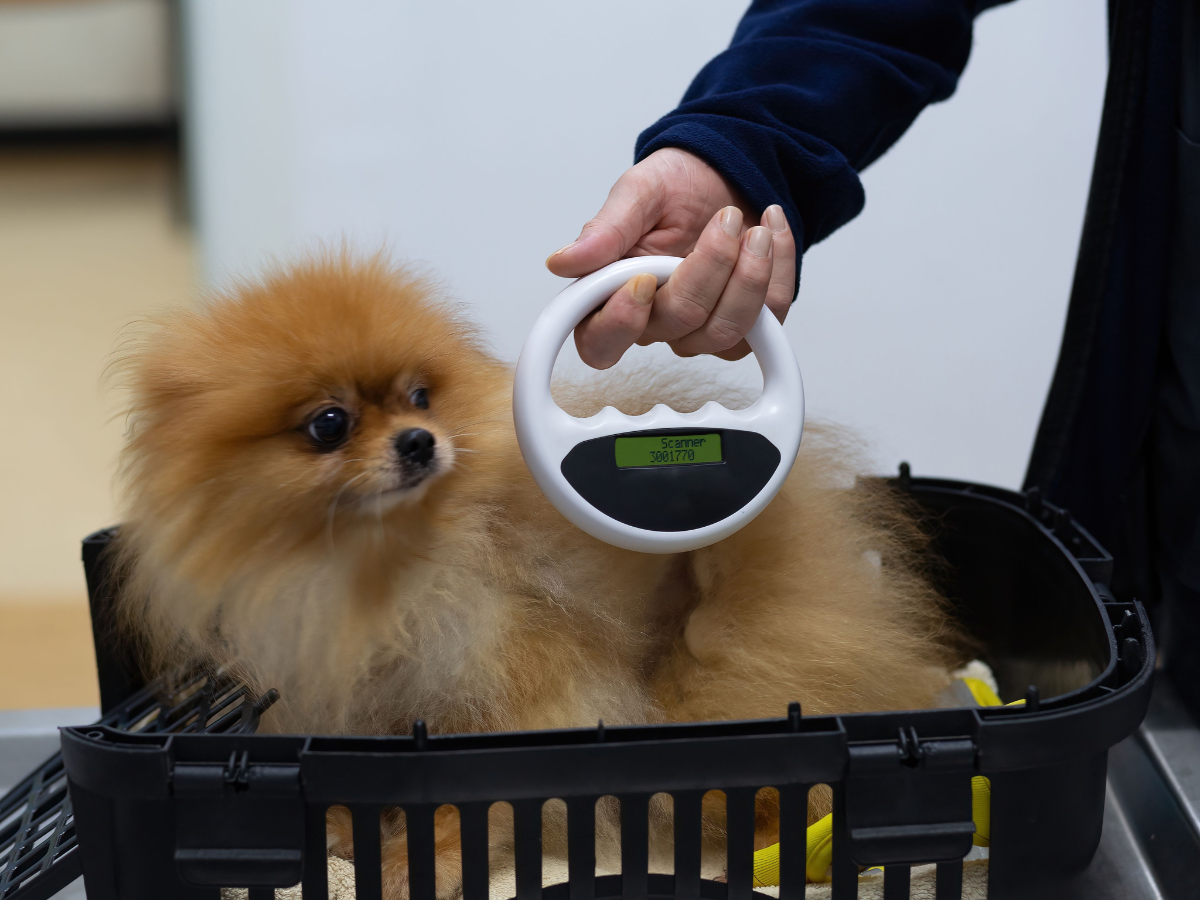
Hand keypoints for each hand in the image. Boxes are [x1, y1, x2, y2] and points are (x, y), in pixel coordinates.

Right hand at [546, 148, 795, 367]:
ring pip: (726, 332)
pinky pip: (769, 320)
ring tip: (755, 228)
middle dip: (710, 268)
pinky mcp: (747, 326)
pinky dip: (778, 270)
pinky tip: (772, 230)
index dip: (621, 323)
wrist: (728, 171)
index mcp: (612, 294)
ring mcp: (701, 329)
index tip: (644, 279)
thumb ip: (605, 230)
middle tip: (725, 220)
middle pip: (679, 325)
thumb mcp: (638, 192)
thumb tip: (562, 263)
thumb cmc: (678, 184)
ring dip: (749, 276)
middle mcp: (654, 321)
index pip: (600, 342)